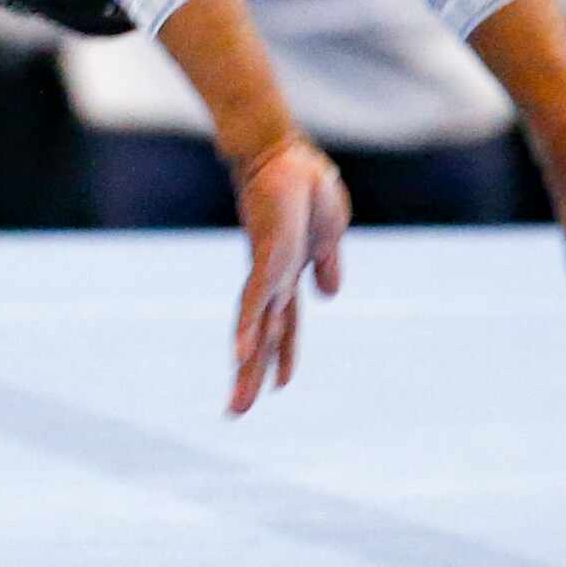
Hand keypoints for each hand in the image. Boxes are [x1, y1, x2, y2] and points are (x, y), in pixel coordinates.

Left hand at [228, 136, 349, 414]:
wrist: (284, 153)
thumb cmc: (303, 184)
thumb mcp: (328, 232)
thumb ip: (325, 264)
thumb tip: (330, 294)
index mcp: (287, 275)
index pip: (285, 325)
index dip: (283, 355)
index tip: (280, 386)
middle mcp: (272, 279)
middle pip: (263, 336)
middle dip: (251, 375)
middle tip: (235, 413)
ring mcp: (267, 269)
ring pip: (257, 328)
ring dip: (247, 366)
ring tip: (238, 404)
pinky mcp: (267, 256)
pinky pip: (258, 298)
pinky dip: (250, 326)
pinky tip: (242, 351)